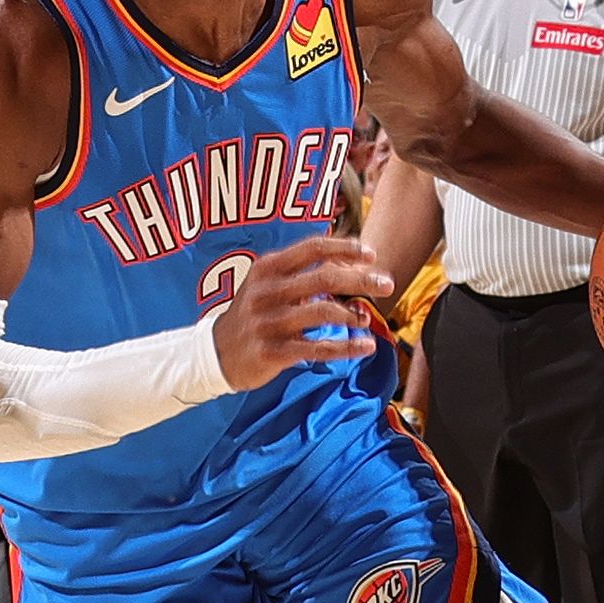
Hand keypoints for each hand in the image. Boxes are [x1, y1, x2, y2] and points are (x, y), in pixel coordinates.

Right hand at [207, 236, 391, 390]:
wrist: (216, 354)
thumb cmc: (253, 314)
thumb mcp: (266, 284)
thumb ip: (299, 272)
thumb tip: (346, 260)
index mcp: (267, 268)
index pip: (313, 248)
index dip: (346, 248)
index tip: (372, 255)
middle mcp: (267, 292)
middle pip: (324, 277)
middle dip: (361, 279)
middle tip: (387, 285)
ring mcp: (269, 322)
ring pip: (323, 312)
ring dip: (352, 314)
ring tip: (366, 319)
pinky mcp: (273, 352)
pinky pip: (318, 348)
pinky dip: (347, 348)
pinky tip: (366, 347)